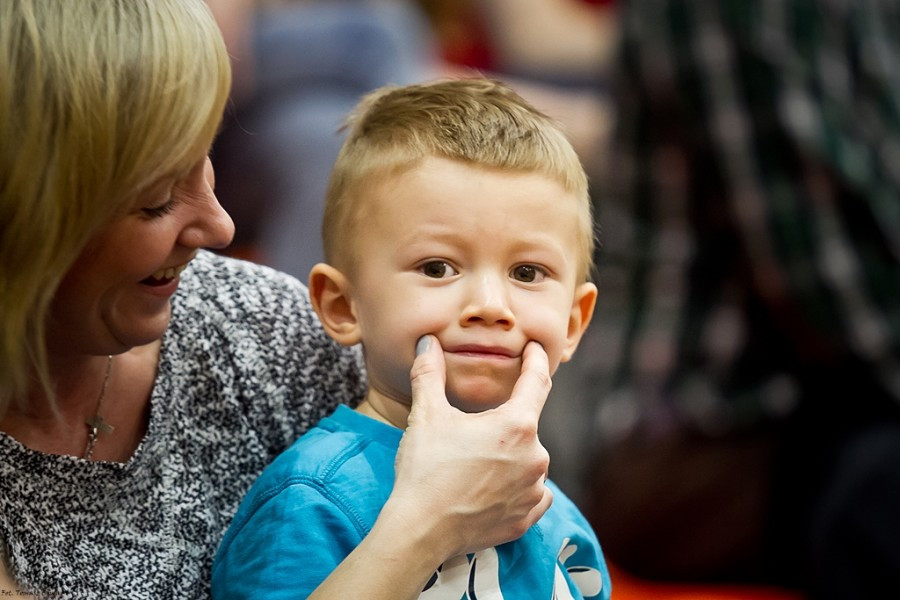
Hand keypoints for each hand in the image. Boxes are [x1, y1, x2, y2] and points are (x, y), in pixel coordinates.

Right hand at [390, 335, 552, 557]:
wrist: (420, 529)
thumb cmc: (426, 469)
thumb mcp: (426, 415)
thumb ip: (430, 373)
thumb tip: (428, 342)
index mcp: (517, 425)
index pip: (537, 381)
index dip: (536, 360)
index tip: (536, 348)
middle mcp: (535, 456)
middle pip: (525, 426)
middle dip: (504, 423)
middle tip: (472, 431)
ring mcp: (533, 490)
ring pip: (528, 461)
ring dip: (510, 457)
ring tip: (475, 464)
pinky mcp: (526, 518)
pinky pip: (532, 494)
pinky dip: (518, 487)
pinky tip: (495, 488)